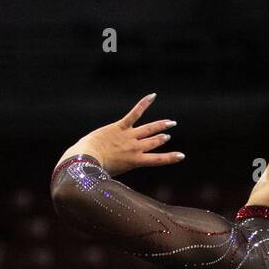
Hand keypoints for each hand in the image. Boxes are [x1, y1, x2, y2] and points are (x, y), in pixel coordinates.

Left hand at [63, 94, 183, 175]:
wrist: (87, 157)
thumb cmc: (97, 168)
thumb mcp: (115, 172)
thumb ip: (122, 168)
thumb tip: (122, 172)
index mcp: (136, 161)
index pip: (158, 159)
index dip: (171, 157)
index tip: (181, 155)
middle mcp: (135, 148)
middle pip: (154, 141)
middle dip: (162, 137)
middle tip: (167, 134)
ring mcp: (129, 136)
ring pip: (149, 129)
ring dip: (160, 125)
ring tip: (170, 123)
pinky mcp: (120, 126)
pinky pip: (135, 113)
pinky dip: (144, 104)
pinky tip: (153, 96)